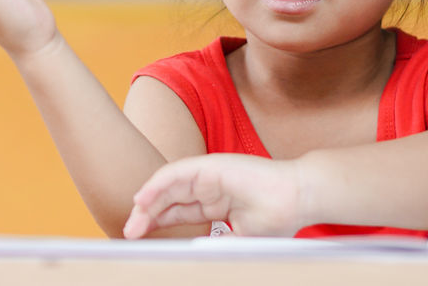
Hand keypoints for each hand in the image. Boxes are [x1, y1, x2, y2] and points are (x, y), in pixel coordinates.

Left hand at [122, 153, 307, 238]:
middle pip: (170, 200)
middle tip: (129, 233)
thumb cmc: (277, 221)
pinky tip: (144, 199)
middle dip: (148, 216)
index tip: (140, 239)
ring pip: (170, 185)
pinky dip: (158, 185)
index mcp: (217, 203)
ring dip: (149, 202)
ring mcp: (210, 174)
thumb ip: (215, 246)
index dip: (159, 223)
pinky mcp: (211, 165)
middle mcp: (210, 187)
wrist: (298, 199)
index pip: (180, 213)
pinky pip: (177, 173)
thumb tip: (193, 262)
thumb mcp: (238, 241)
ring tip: (133, 221)